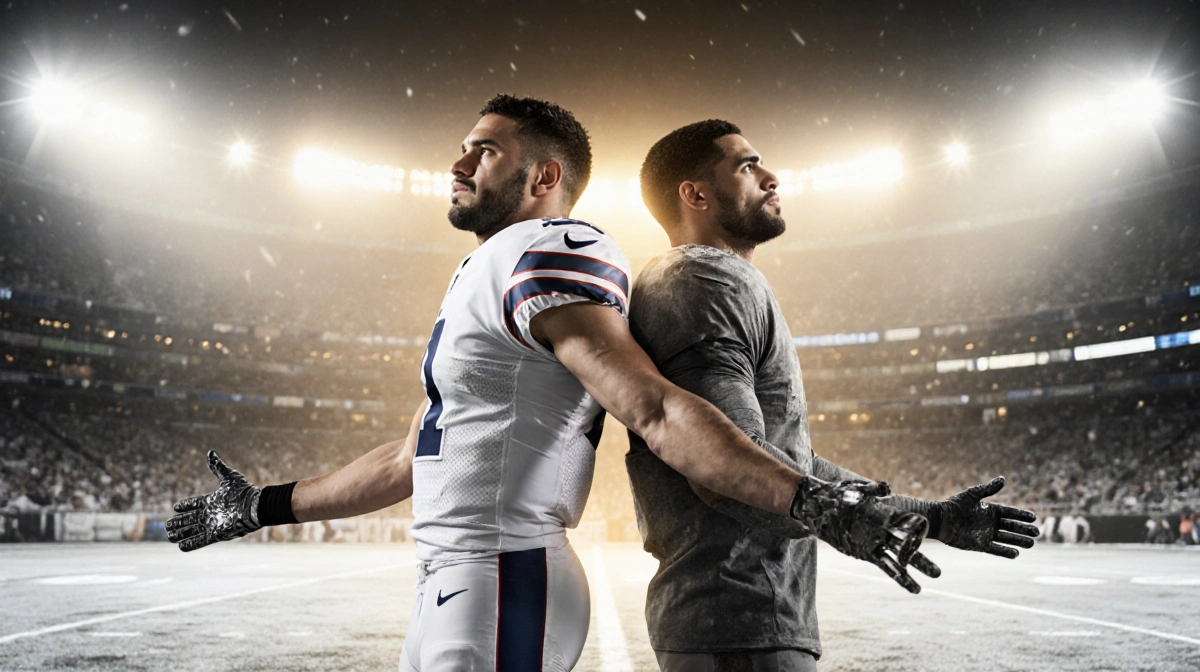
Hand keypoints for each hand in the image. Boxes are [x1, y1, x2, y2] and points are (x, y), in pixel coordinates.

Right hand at [166, 451, 261, 551]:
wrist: (254, 507)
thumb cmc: (243, 492)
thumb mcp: (229, 478)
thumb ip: (217, 467)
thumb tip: (210, 453)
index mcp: (212, 502)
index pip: (194, 504)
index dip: (185, 506)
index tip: (176, 507)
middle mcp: (210, 514)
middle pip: (190, 519)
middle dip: (178, 522)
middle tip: (167, 525)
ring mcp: (212, 525)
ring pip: (192, 530)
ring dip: (181, 534)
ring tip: (170, 536)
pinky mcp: (215, 535)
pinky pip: (200, 541)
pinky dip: (190, 544)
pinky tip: (181, 546)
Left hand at [792, 477, 940, 593]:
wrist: (821, 508)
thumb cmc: (838, 495)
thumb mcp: (855, 490)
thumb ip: (871, 489)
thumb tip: (886, 487)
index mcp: (886, 513)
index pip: (908, 522)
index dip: (917, 528)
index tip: (924, 534)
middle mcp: (885, 530)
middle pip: (910, 543)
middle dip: (923, 556)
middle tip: (938, 571)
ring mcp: (878, 542)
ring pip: (903, 557)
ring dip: (917, 567)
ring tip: (936, 576)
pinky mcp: (868, 553)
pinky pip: (887, 566)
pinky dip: (901, 577)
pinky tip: (914, 587)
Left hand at [935, 476, 1038, 558]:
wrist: (941, 520)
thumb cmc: (955, 505)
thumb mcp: (973, 495)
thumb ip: (988, 489)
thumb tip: (1003, 479)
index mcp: (989, 510)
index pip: (1010, 513)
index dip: (1021, 515)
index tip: (1034, 517)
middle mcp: (990, 523)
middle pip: (1011, 527)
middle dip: (1024, 529)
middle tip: (1037, 532)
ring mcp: (986, 534)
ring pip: (1006, 539)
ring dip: (1019, 541)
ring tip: (1031, 543)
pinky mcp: (980, 545)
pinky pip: (995, 549)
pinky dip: (1005, 551)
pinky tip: (1016, 553)